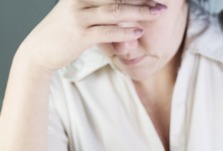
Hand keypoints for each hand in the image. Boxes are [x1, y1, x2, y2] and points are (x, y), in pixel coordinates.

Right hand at [18, 0, 165, 72]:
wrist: (39, 52)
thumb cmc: (61, 35)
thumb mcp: (76, 15)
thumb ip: (94, 9)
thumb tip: (116, 11)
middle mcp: (79, 0)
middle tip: (161, 1)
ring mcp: (79, 17)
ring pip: (115, 11)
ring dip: (139, 12)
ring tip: (157, 13)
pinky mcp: (80, 35)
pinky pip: (107, 31)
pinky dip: (124, 31)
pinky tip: (138, 31)